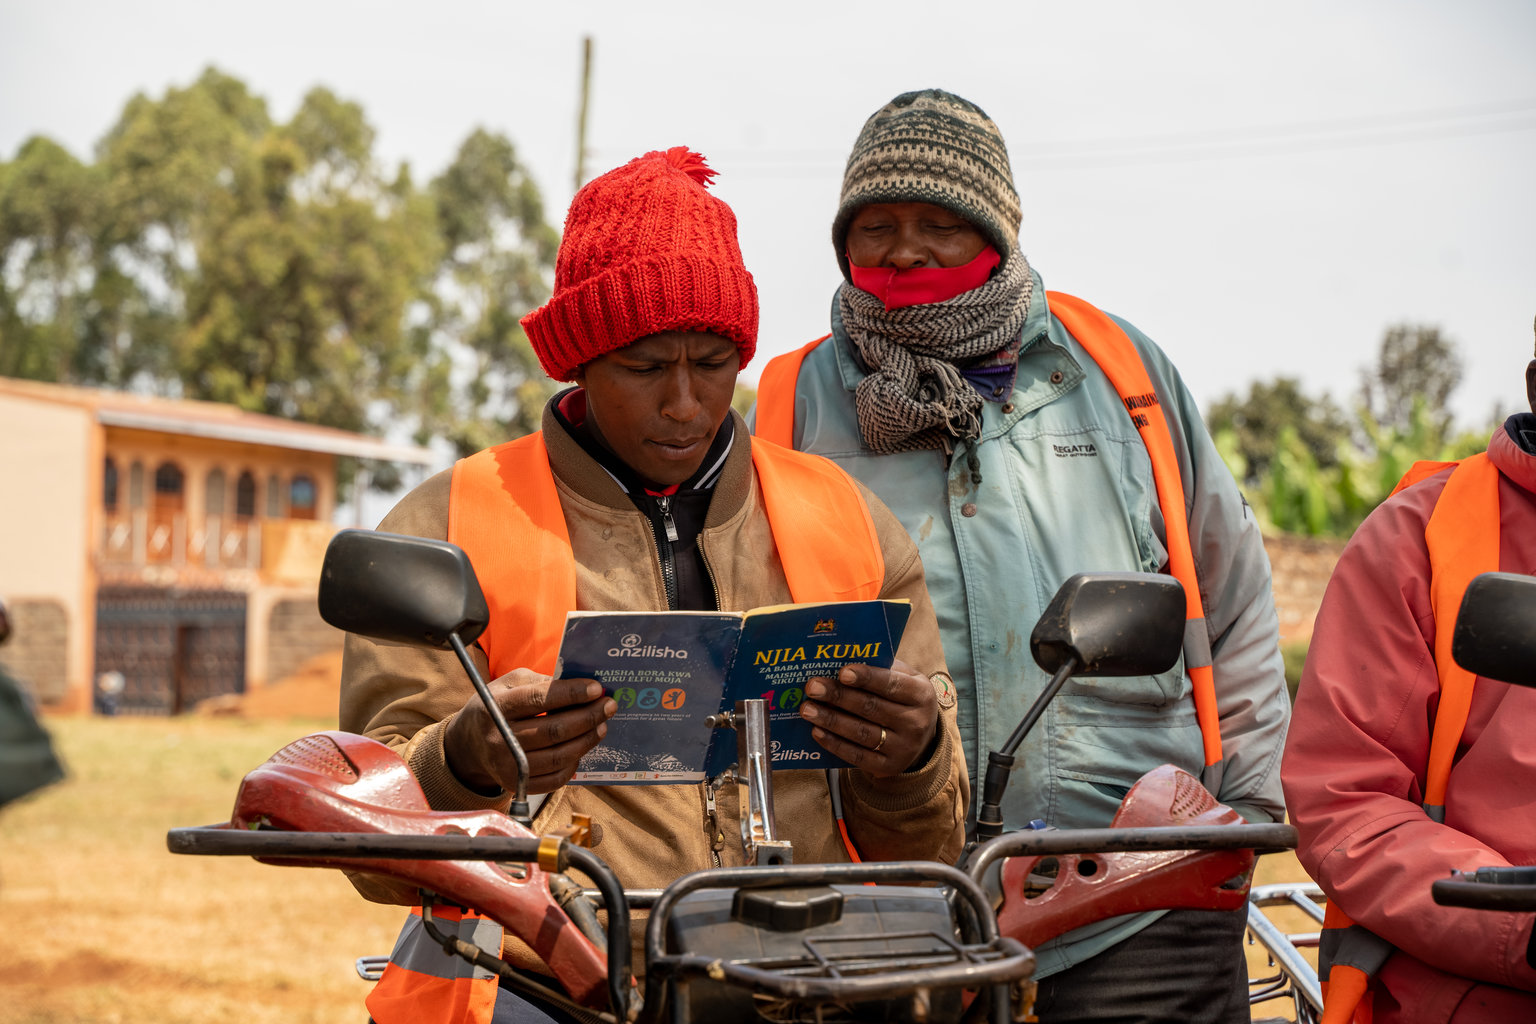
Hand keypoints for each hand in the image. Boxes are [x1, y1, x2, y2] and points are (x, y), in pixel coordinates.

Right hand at [443, 668, 616, 794]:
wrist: (468, 743)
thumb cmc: (496, 705)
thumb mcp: (509, 684)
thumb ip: (540, 682)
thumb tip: (580, 687)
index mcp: (495, 707)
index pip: (538, 700)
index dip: (571, 693)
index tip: (597, 688)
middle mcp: (499, 739)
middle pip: (553, 731)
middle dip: (587, 717)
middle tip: (608, 706)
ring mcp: (507, 766)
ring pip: (558, 757)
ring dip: (586, 740)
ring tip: (601, 726)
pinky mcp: (515, 784)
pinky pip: (553, 779)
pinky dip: (574, 763)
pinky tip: (582, 748)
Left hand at [800, 658, 938, 776]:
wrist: (923, 738)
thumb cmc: (903, 698)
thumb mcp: (904, 678)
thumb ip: (880, 668)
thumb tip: (840, 660)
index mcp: (921, 694)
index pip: (891, 684)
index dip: (866, 678)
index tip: (842, 672)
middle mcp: (916, 722)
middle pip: (871, 708)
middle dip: (839, 696)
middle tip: (812, 687)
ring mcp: (903, 748)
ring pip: (861, 733)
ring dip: (830, 720)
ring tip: (807, 709)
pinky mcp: (889, 767)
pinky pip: (857, 756)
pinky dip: (835, 744)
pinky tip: (817, 731)